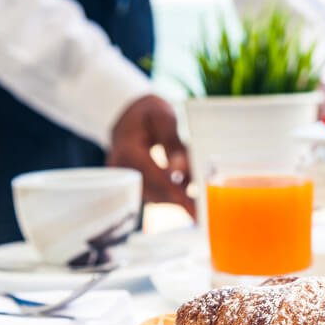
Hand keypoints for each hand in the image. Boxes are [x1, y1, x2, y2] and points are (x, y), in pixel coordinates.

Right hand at [107, 95, 195, 217]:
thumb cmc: (149, 113)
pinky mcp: (129, 182)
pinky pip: (151, 192)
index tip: (196, 209)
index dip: (177, 195)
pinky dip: (169, 194)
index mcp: (128, 150)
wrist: (127, 113)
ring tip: (199, 201)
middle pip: (155, 191)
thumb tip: (180, 171)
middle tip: (204, 212)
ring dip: (176, 199)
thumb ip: (173, 144)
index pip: (155, 178)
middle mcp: (120, 167)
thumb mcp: (163, 118)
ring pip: (153, 195)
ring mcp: (123, 177)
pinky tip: (186, 194)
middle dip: (180, 201)